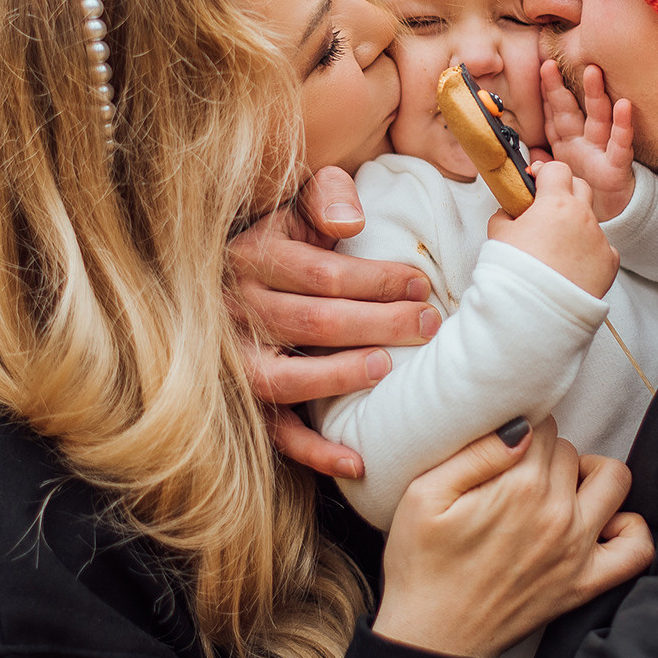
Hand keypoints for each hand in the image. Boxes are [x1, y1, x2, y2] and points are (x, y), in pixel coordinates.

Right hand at [230, 167, 440, 476]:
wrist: (230, 274)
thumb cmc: (287, 239)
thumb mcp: (298, 204)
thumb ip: (326, 195)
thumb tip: (351, 221)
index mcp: (252, 256)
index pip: (319, 273)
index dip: (375, 280)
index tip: (421, 285)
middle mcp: (234, 309)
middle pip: (310, 321)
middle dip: (376, 323)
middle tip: (426, 325)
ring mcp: (235, 359)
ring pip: (283, 377)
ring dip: (339, 376)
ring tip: (387, 370)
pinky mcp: (245, 401)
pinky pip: (275, 433)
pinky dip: (314, 451)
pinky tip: (357, 461)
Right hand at [374, 417, 654, 657]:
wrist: (433, 636)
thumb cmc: (421, 565)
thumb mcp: (423, 496)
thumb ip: (475, 453)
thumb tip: (522, 426)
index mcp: (518, 488)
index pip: (543, 426)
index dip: (522, 430)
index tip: (504, 449)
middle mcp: (557, 514)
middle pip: (571, 451)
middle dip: (546, 454)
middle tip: (516, 474)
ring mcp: (577, 550)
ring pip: (614, 480)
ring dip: (591, 475)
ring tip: (559, 487)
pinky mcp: (586, 582)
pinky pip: (636, 547)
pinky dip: (628, 528)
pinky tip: (599, 523)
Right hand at [486, 160, 618, 297]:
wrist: (534, 311)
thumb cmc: (515, 274)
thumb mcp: (498, 236)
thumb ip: (504, 215)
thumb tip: (508, 212)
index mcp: (556, 204)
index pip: (557, 170)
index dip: (544, 173)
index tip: (536, 182)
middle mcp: (583, 217)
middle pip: (580, 187)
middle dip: (565, 192)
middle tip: (547, 209)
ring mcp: (599, 239)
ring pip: (590, 221)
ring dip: (576, 225)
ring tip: (556, 247)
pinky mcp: (609, 263)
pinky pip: (603, 248)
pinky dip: (589, 252)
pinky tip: (573, 265)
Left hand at [542, 60, 634, 221]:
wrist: (615, 213)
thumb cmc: (588, 189)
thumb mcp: (560, 177)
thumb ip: (543, 166)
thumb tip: (526, 162)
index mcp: (566, 142)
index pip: (551, 116)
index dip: (543, 96)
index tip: (535, 73)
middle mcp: (582, 140)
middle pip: (569, 111)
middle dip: (559, 88)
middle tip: (549, 65)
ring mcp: (601, 149)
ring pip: (597, 117)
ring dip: (594, 95)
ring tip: (591, 72)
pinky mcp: (618, 164)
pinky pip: (620, 143)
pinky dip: (623, 125)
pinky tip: (624, 105)